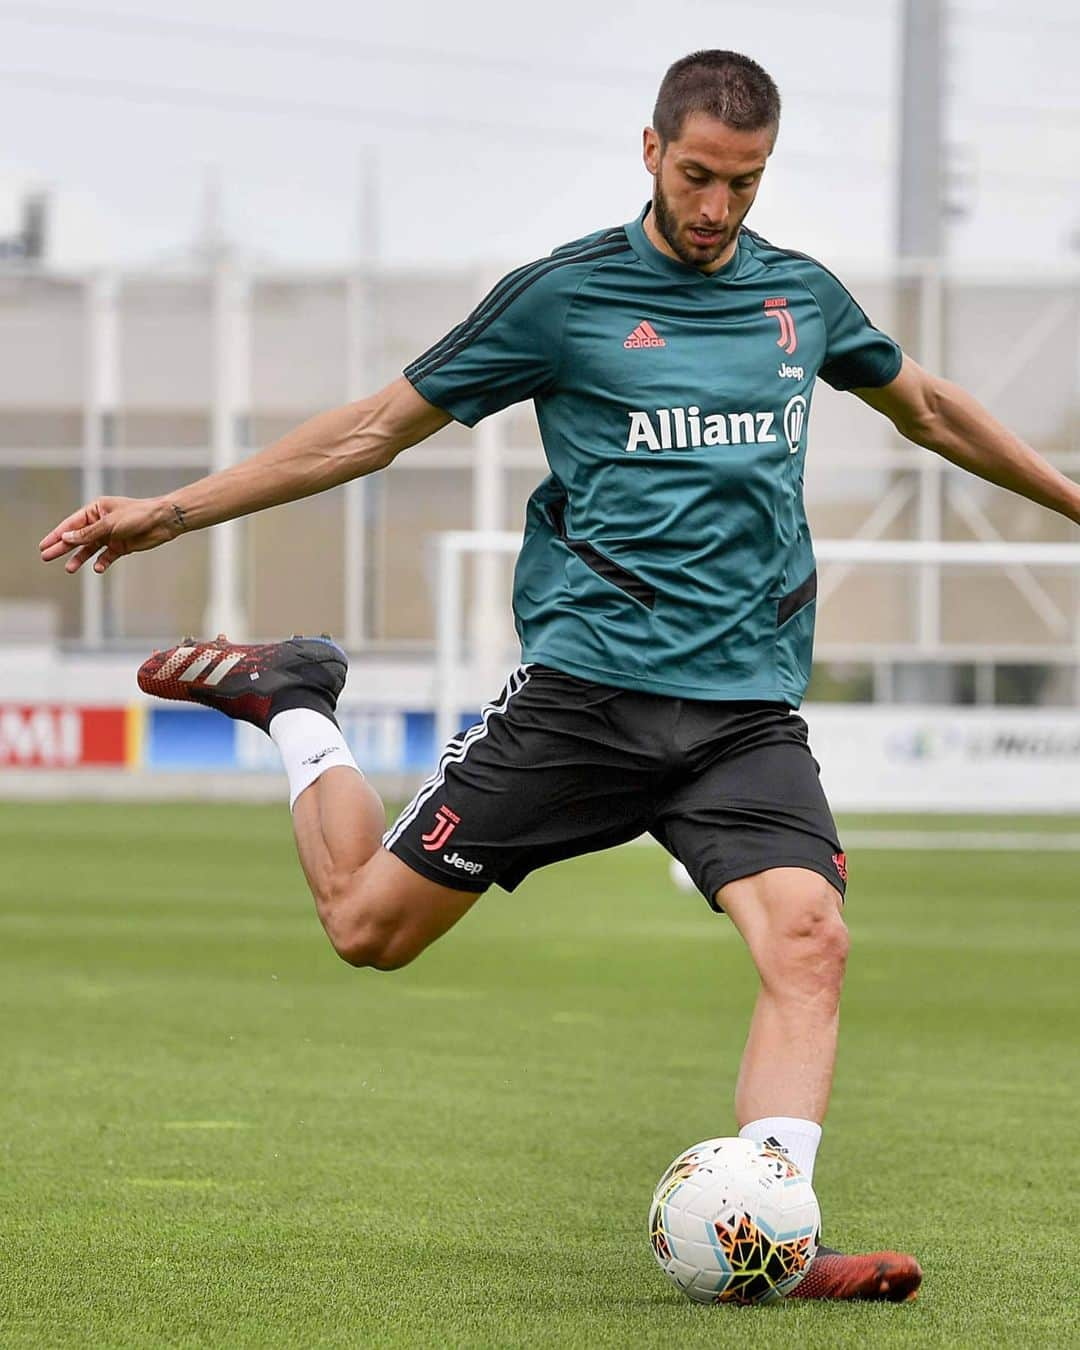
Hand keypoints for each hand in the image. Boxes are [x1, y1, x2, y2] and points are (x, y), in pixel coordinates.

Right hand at [39, 496, 181, 574]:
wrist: (163, 521)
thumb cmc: (138, 515)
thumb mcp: (109, 524)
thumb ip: (88, 533)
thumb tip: (66, 537)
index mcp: (96, 510)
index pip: (71, 524)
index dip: (57, 535)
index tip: (43, 545)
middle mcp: (101, 522)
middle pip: (77, 537)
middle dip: (62, 547)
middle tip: (46, 557)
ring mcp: (111, 535)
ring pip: (90, 549)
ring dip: (80, 558)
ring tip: (69, 569)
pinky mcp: (121, 546)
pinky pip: (107, 556)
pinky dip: (101, 562)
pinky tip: (98, 568)